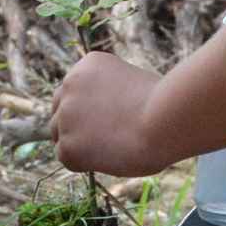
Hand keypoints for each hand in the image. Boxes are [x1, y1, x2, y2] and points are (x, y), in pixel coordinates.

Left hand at [51, 51, 170, 176]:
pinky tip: (109, 156)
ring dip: (80, 144)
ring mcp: (65, 114)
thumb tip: (104, 118)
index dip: (90, 109)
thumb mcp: (134, 85)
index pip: (75, 90)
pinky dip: (85, 162)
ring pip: (60, 135)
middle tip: (105, 138)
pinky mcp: (67, 144)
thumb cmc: (164, 107)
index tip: (110, 119)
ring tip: (113, 147)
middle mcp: (70, 83)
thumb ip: (110, 95)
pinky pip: (66, 157)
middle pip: (60, 110)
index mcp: (88, 63)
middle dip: (77, 125)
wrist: (165, 121)